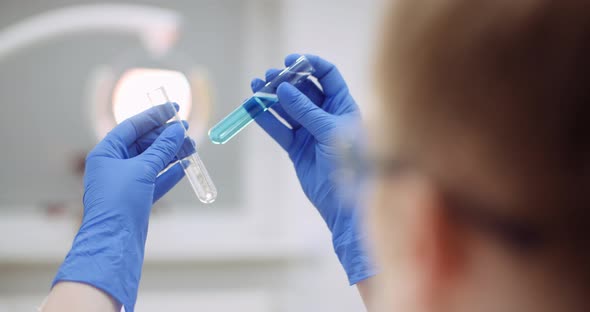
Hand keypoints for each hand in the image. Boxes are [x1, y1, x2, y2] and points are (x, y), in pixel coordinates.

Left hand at [53, 104, 186, 311]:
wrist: (114, 242)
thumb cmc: (120, 202)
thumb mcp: (142, 170)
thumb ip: (161, 148)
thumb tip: (177, 130)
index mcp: (106, 153)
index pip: (132, 126)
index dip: (154, 116)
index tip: (174, 108)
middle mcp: (114, 165)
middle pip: (143, 143)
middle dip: (166, 137)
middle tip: (187, 131)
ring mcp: (125, 182)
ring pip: (152, 161)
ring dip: (171, 153)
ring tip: (191, 148)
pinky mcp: (136, 198)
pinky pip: (155, 179)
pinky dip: (169, 173)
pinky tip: (184, 166)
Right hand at [251, 54, 374, 283]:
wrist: (344, 204)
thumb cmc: (349, 164)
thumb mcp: (330, 132)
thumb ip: (306, 110)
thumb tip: (283, 88)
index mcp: (344, 106)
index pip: (328, 76)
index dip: (311, 64)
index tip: (291, 60)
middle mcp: (327, 115)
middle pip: (304, 90)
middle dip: (286, 80)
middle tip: (269, 76)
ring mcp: (310, 131)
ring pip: (288, 109)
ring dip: (271, 98)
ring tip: (255, 87)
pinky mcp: (297, 148)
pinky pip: (279, 129)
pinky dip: (265, 119)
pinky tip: (252, 108)